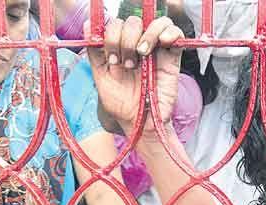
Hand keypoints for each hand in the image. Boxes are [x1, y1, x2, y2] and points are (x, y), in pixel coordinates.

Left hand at [87, 17, 183, 132]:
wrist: (140, 121)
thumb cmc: (121, 103)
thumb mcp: (100, 75)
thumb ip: (95, 51)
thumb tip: (89, 25)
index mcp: (120, 47)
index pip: (116, 24)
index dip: (111, 35)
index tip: (112, 59)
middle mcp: (137, 45)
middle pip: (133, 21)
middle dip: (126, 39)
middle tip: (127, 63)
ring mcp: (156, 50)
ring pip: (156, 22)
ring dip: (147, 34)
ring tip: (143, 53)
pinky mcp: (173, 57)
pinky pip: (176, 32)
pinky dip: (169, 31)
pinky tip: (163, 42)